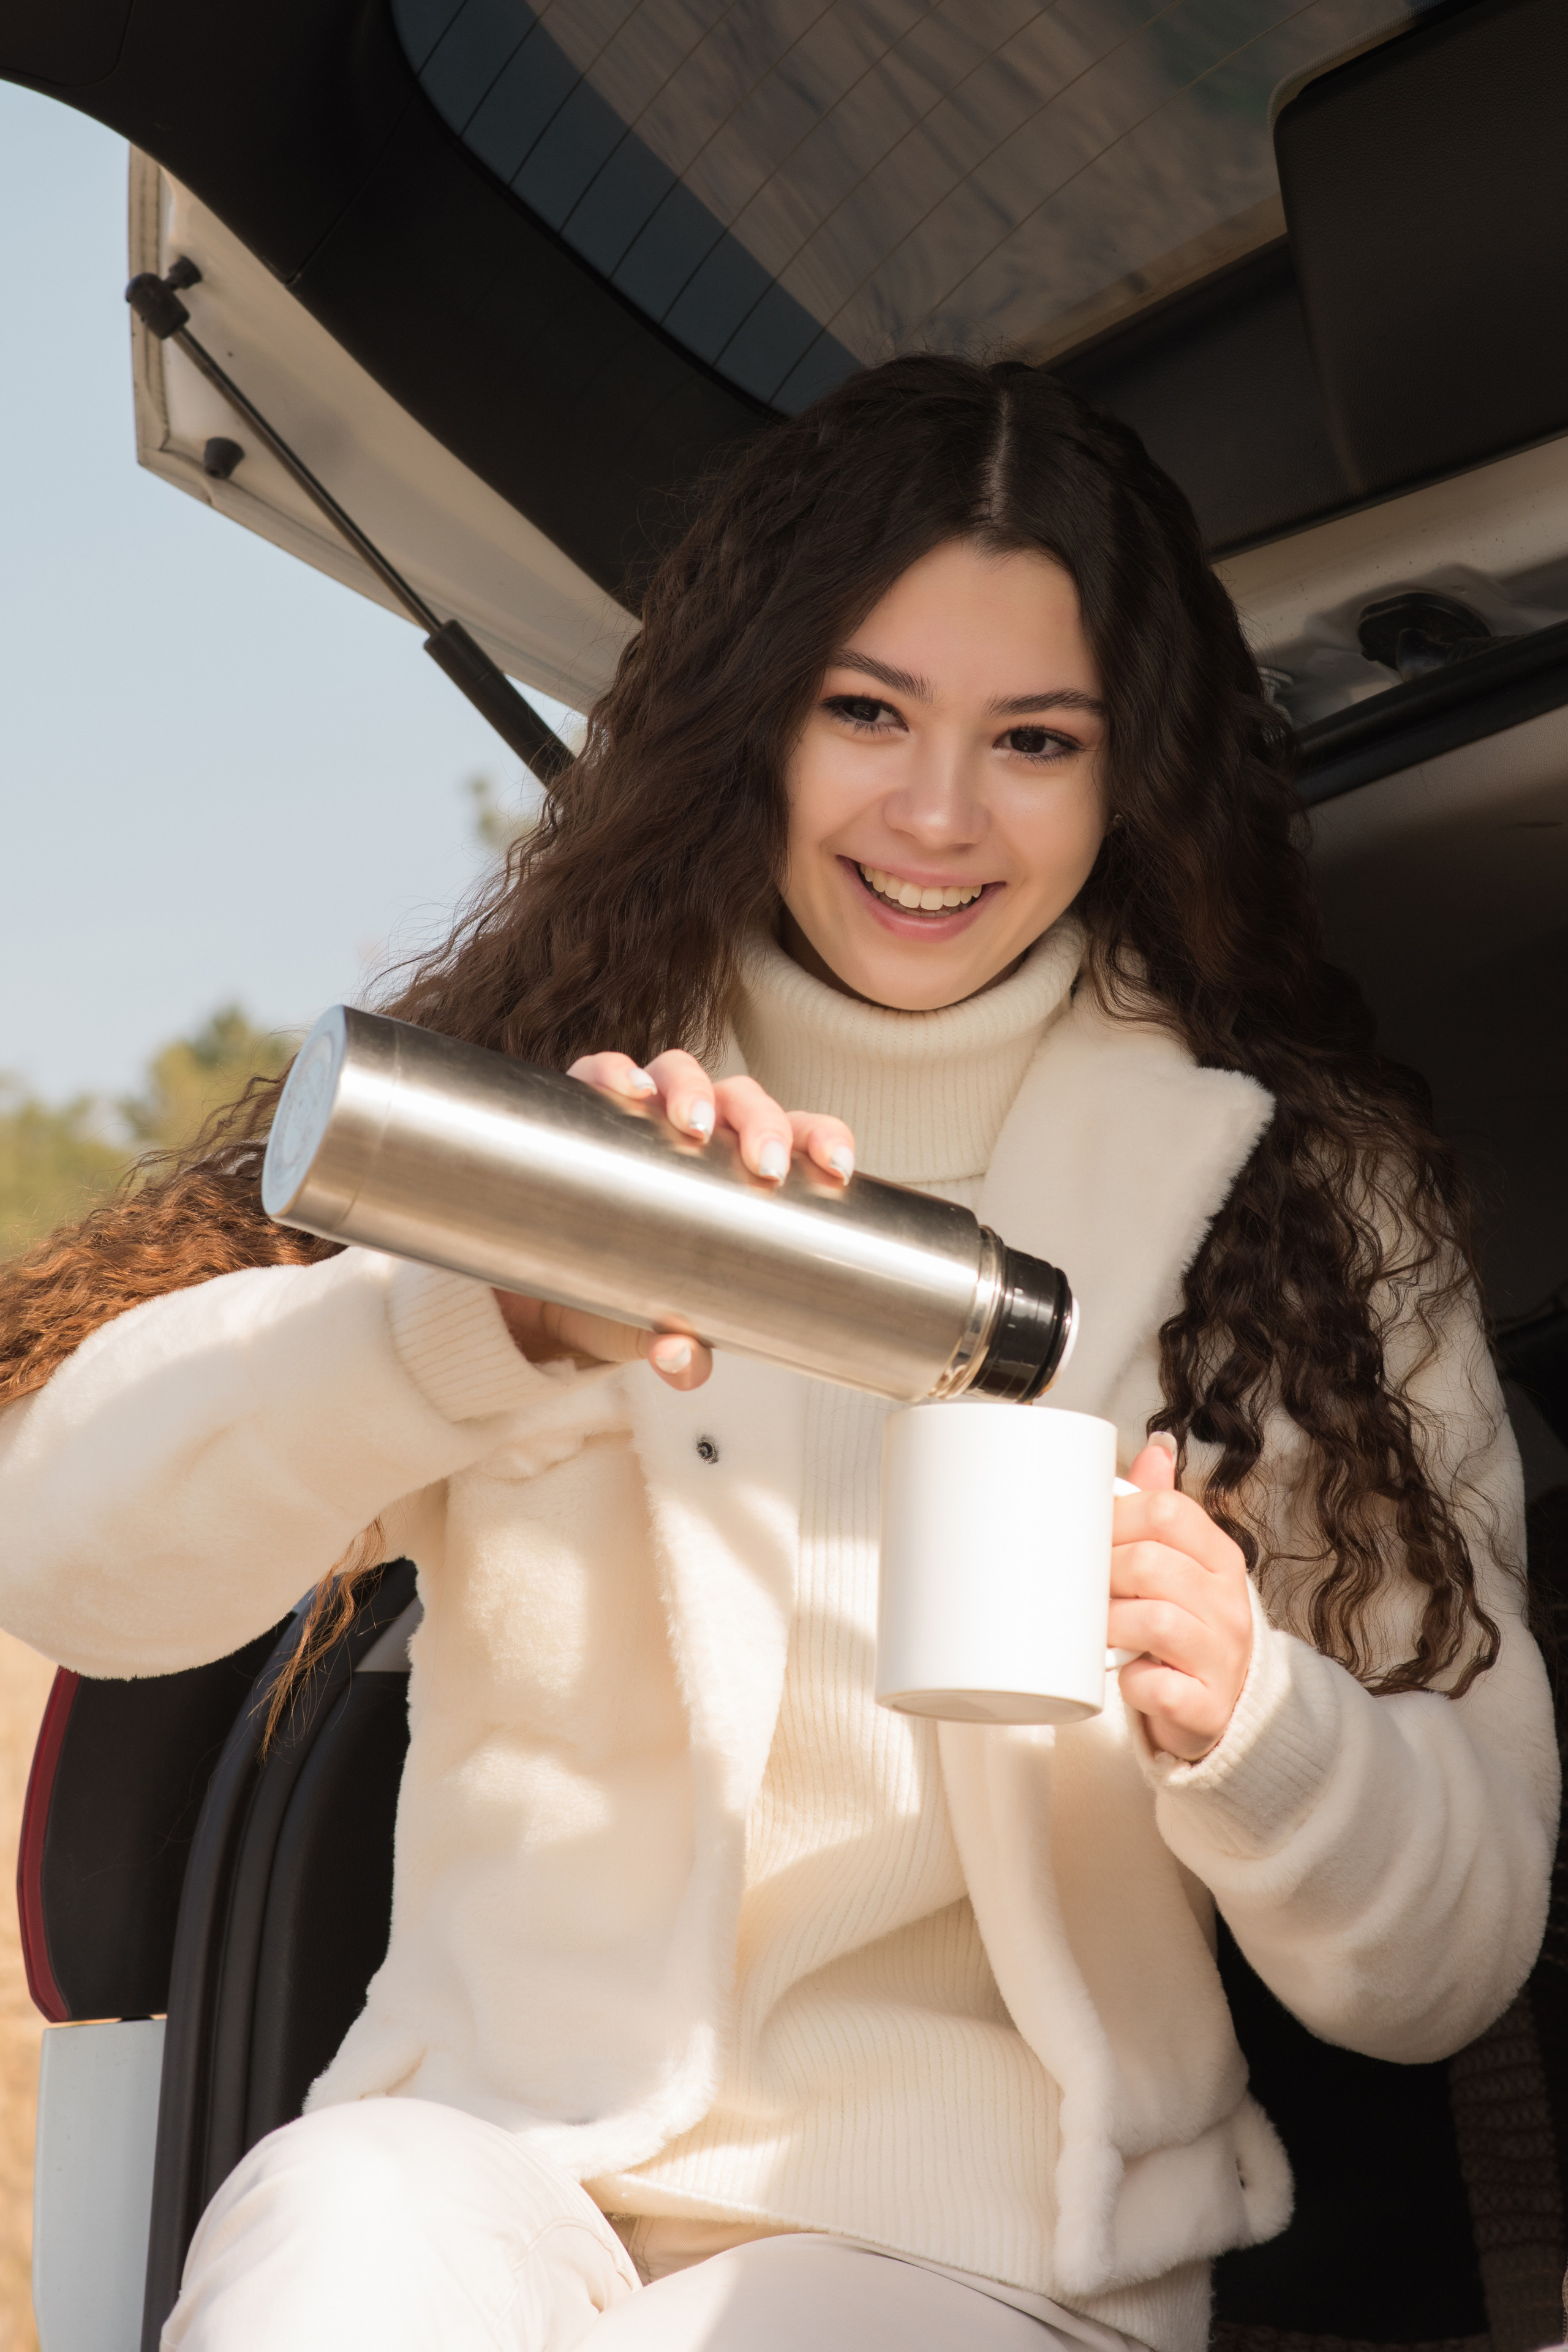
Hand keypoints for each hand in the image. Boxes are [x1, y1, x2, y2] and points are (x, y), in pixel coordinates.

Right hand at [493, 1048, 856, 1391]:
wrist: (558, 1288)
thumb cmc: (636, 1289)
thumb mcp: (660, 1323)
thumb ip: (679, 1350)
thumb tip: (680, 1361)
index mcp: (744, 1167)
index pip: (800, 1135)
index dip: (824, 1139)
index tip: (837, 1168)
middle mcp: (702, 1130)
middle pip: (745, 1099)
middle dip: (760, 1122)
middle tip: (762, 1164)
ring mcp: (646, 1113)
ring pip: (680, 1072)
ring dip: (690, 1088)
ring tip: (690, 1123)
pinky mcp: (588, 1109)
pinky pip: (600, 1073)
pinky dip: (612, 1073)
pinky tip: (623, 1092)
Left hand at [1109, 1437, 1253, 1761]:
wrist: (1221, 1707)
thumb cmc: (1187, 1628)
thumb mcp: (1184, 1565)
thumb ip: (1164, 1510)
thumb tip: (1157, 1447)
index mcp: (1219, 1558)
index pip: (1168, 1512)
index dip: (1115, 1518)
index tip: (1087, 1536)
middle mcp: (1227, 1604)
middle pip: (1152, 1564)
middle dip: (1104, 1574)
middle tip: (1083, 1590)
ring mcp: (1221, 1657)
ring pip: (1156, 1621)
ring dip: (1110, 1623)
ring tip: (1096, 1630)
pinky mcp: (1206, 1706)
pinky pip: (1160, 1686)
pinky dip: (1133, 1682)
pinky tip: (1124, 1677)